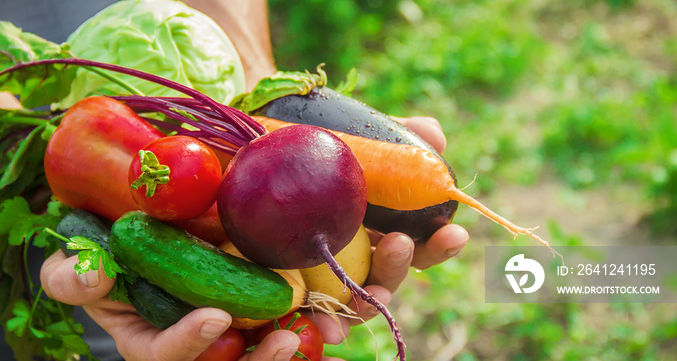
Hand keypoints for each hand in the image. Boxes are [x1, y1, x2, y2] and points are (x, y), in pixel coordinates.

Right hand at [40, 250, 339, 360]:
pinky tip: (391, 252)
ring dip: (340, 317)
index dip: (190, 344)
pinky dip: (366, 280)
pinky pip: (338, 296)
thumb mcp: (84, 266)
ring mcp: (267, 316)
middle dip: (277, 359)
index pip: (176, 357)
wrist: (164, 230)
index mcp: (170, 341)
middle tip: (295, 342)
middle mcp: (224, 340)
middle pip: (256, 360)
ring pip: (309, 331)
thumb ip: (76, 277)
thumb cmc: (120, 257)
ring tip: (362, 298)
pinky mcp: (301, 290)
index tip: (214, 318)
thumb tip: (84, 275)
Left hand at [305, 116, 468, 338]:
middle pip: (394, 273)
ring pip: (362, 299)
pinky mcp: (296, 293)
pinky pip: (314, 316)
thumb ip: (393, 137)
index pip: (420, 243)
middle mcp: (359, 256)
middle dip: (407, 264)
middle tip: (400, 244)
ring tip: (373, 287)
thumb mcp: (353, 139)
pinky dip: (329, 326)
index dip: (441, 243)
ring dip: (375, 295)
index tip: (455, 233)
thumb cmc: (311, 151)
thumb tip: (436, 137)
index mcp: (380, 226)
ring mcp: (330, 277)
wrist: (253, 157)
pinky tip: (330, 329)